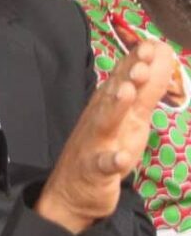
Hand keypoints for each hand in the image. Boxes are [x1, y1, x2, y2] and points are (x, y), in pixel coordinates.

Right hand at [36, 40, 175, 232]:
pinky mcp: (93, 171)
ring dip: (115, 108)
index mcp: (109, 106)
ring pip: (105, 123)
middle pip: (113, 95)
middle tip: (143, 62)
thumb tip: (162, 54)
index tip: (151, 44)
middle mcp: (100, 120)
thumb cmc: (104, 148)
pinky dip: (111, 161)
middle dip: (127, 78)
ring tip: (126, 93)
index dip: (135, 62)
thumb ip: (147, 88)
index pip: (122, 78)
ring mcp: (95, 144)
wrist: (72, 191)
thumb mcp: (132, 117)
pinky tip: (121, 157)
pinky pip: (102, 166)